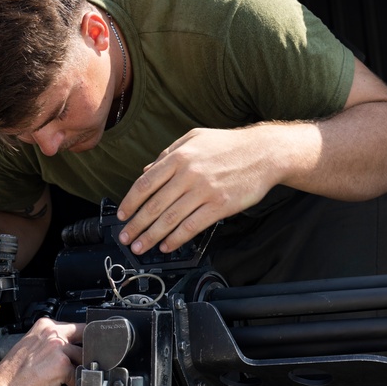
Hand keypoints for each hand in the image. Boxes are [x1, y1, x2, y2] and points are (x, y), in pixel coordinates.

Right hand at [0, 318, 84, 385]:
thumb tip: (66, 347)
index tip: (84, 346)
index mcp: (44, 326)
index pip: (74, 326)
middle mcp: (51, 333)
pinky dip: (76, 384)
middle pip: (84, 337)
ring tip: (74, 379)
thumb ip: (49, 342)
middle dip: (86, 351)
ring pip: (83, 357)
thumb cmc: (12, 374)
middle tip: (84, 363)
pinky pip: (79, 375)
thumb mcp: (29, 347)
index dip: (81, 339)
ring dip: (81, 369)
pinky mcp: (62, 365)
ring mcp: (58, 348)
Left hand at [116, 127, 275, 254]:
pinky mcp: (220, 206)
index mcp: (179, 157)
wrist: (264, 152)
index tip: (122, 215)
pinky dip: (176, 238)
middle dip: (136, 225)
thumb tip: (145, 171)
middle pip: (154, 205)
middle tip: (125, 237)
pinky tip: (166, 246)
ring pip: (170, 218)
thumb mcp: (194, 139)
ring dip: (151, 236)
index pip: (145, 183)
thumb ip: (168, 154)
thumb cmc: (228, 145)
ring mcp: (204, 191)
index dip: (130, 202)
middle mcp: (188, 174)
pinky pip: (192, 226)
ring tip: (140, 246)